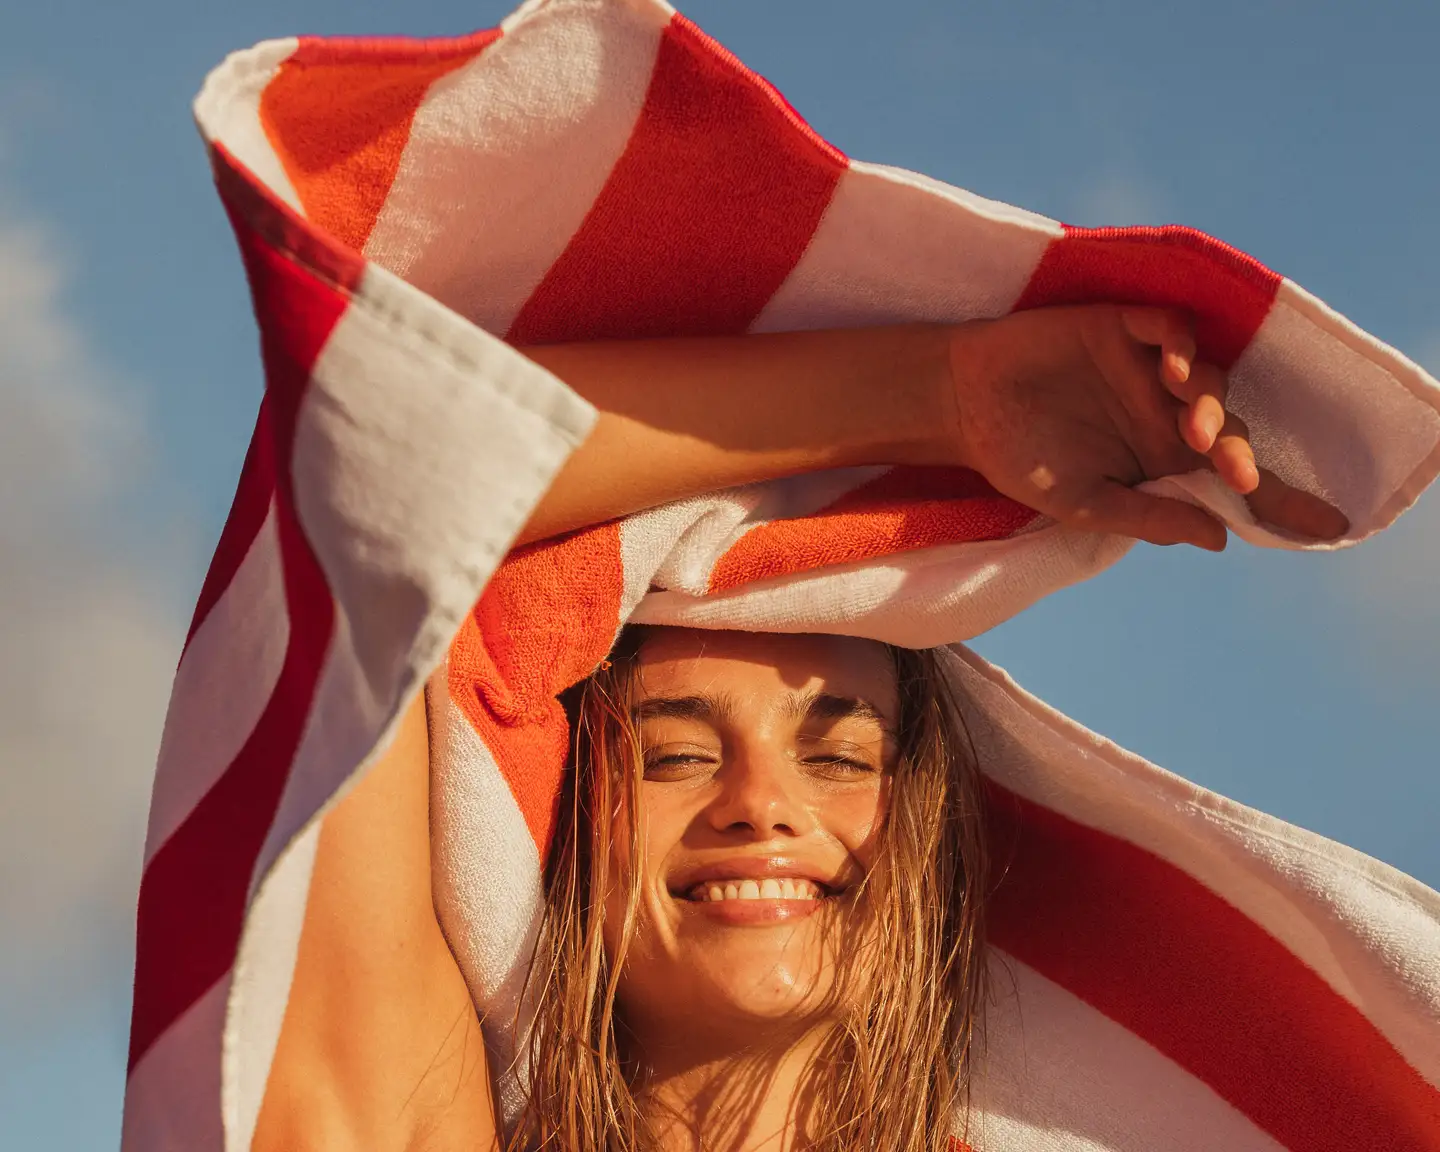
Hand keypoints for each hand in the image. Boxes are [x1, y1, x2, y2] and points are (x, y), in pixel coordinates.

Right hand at [945, 305, 1349, 550]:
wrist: (961, 404)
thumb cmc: (1018, 458)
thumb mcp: (1083, 502)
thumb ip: (1148, 516)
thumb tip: (1219, 539)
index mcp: (1159, 461)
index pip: (1229, 481)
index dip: (1280, 500)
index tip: (1328, 525)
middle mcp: (1163, 413)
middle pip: (1229, 431)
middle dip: (1242, 456)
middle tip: (1240, 479)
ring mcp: (1145, 368)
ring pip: (1210, 378)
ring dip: (1211, 404)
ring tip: (1192, 431)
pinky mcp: (1122, 327)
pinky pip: (1172, 328)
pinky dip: (1182, 347)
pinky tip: (1171, 371)